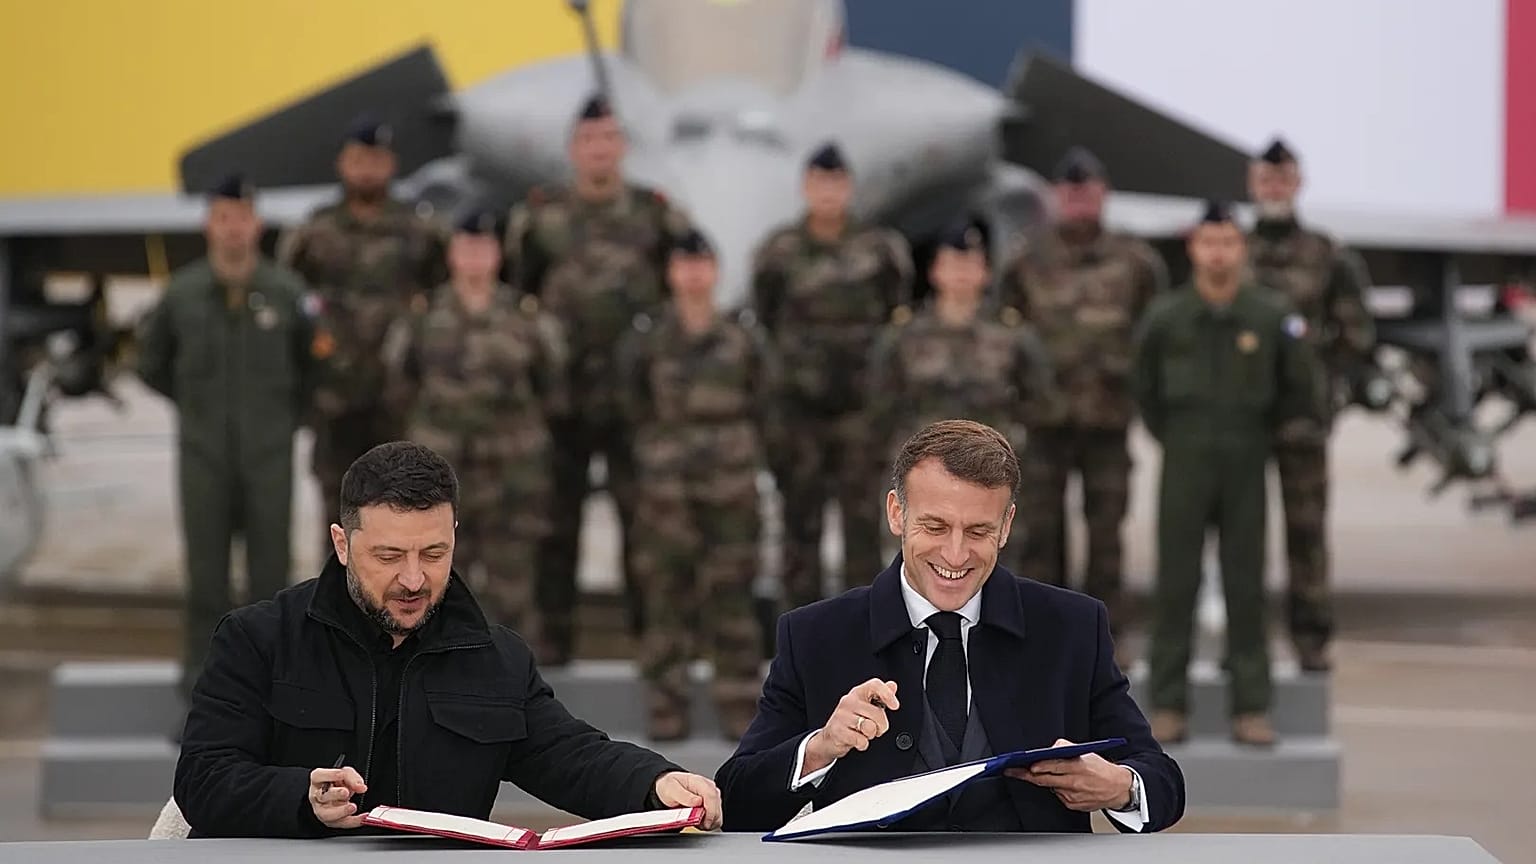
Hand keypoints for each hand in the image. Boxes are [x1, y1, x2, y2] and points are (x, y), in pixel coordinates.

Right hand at [308, 765, 367, 828]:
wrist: (337, 797)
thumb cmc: (338, 784)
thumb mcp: (345, 774)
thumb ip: (352, 777)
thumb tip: (361, 787)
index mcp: (318, 781)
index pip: (318, 776)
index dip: (329, 775)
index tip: (341, 774)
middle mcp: (317, 796)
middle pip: (322, 796)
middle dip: (335, 794)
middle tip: (346, 792)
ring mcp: (323, 810)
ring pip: (327, 814)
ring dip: (341, 811)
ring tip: (352, 807)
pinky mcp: (332, 822)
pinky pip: (342, 823)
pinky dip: (354, 821)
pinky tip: (363, 817)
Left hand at [653, 772, 722, 830]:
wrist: (668, 787)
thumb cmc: (669, 787)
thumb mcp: (671, 790)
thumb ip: (684, 796)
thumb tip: (698, 801)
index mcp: (699, 782)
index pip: (711, 796)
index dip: (710, 811)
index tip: (705, 823)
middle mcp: (709, 788)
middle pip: (717, 807)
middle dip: (709, 820)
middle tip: (697, 824)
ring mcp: (712, 796)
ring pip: (718, 814)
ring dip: (709, 822)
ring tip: (696, 823)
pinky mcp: (712, 805)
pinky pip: (716, 818)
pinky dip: (709, 823)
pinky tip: (699, 822)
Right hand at [804, 679, 900, 772]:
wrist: (829, 738)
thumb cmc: (851, 721)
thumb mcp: (866, 707)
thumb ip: (881, 696)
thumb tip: (893, 685)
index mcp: (858, 693)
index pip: (875, 685)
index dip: (887, 694)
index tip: (895, 706)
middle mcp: (849, 701)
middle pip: (877, 713)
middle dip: (881, 726)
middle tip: (874, 728)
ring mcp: (842, 715)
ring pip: (870, 727)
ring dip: (870, 735)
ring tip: (863, 733)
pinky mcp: (837, 730)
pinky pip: (861, 740)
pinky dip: (862, 744)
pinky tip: (856, 740)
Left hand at [1005, 738, 1133, 811]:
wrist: (1118, 788)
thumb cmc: (1101, 769)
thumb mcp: (1086, 753)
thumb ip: (1066, 749)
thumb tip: (1049, 748)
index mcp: (1078, 767)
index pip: (1054, 766)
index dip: (1039, 766)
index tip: (1027, 766)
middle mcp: (1074, 783)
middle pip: (1045, 780)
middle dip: (1026, 775)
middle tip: (1012, 771)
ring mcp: (1073, 796)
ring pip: (1050, 787)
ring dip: (1043, 780)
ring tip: (1032, 773)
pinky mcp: (1073, 806)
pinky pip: (1057, 796)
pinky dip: (1056, 789)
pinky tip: (1060, 784)